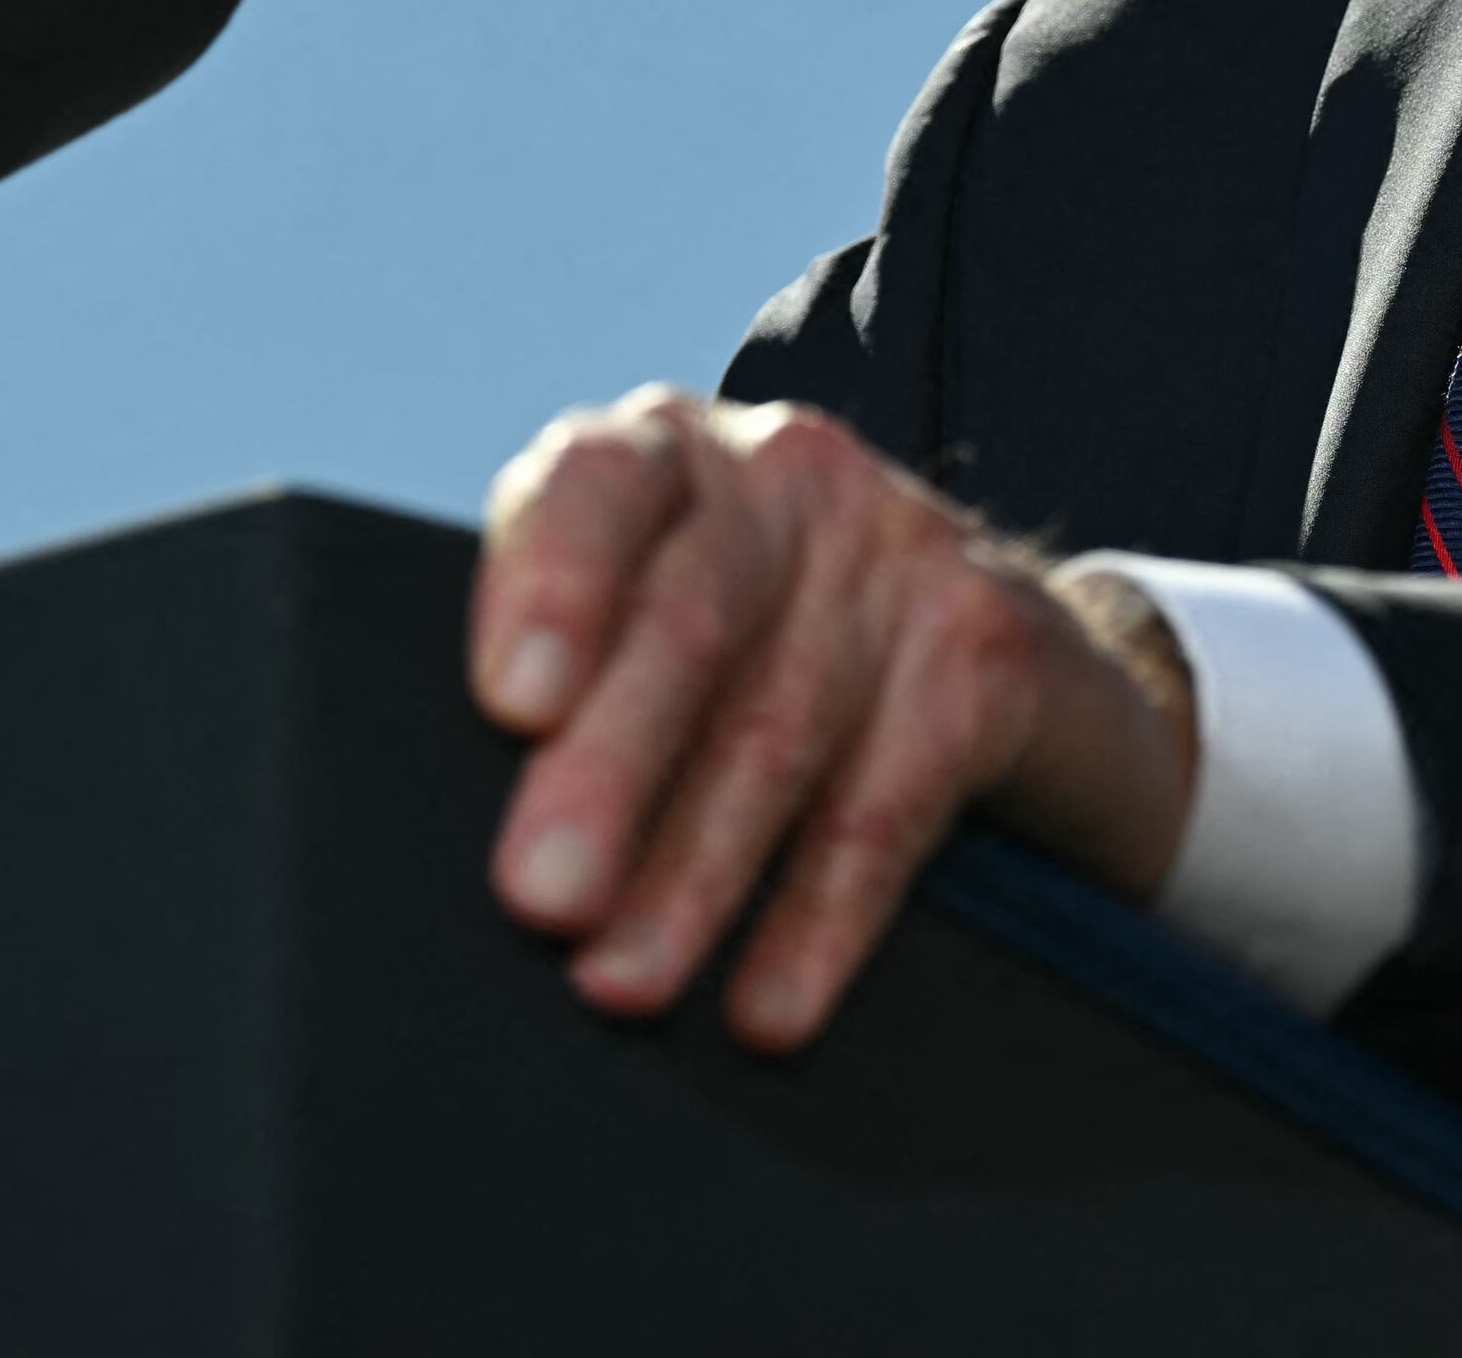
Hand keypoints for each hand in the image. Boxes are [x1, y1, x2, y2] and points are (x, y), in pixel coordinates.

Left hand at [469, 386, 1200, 1049]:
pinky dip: (821, 916)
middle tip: (541, 896)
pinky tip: (768, 1005)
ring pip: (780, 724)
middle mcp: (785, 473)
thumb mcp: (660, 633)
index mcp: (670, 457)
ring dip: (694, 874)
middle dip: (609, 769)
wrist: (1002, 674)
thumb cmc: (758, 666)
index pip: (596, 485)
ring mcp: (900, 545)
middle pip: (692, 616)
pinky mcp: (988, 644)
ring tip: (622, 984)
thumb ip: (568, 684)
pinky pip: (892, 798)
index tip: (512, 702)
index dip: (553, 584)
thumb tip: (459, 844)